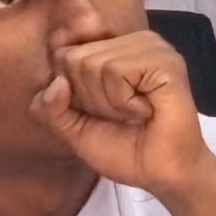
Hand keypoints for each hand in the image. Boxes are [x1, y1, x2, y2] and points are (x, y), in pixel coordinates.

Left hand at [29, 29, 215, 200]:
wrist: (163, 175)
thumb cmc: (125, 151)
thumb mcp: (74, 130)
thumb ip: (51, 108)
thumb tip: (57, 83)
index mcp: (113, 48)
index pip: (63, 52)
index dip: (73, 93)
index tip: (102, 112)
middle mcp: (131, 41)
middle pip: (73, 58)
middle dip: (90, 99)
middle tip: (121, 116)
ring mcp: (151, 47)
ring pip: (92, 64)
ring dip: (108, 104)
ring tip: (135, 114)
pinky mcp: (164, 60)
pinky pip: (116, 71)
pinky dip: (123, 102)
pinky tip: (146, 111)